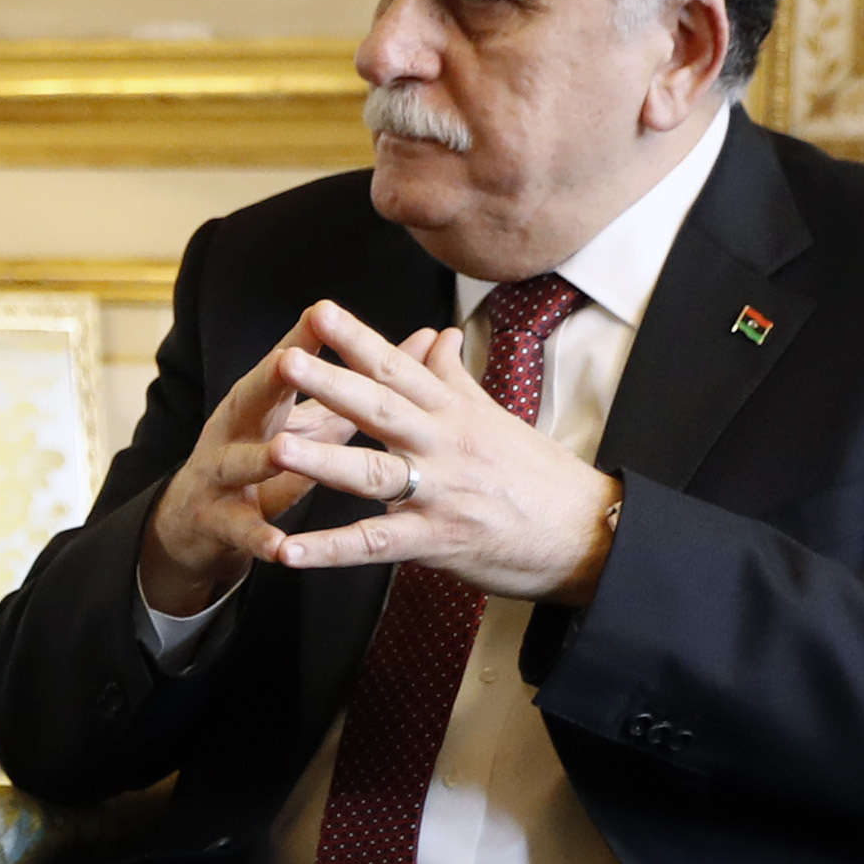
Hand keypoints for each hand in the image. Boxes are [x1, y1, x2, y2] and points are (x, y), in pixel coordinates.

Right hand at [135, 306, 359, 616]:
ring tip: (278, 452)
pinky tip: (279, 547)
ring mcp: (220, 476)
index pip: (284, 364)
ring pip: (240, 464)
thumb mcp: (313, 418)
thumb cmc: (263, 458)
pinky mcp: (217, 522)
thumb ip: (361, 383)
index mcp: (260, 400)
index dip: (302, 340)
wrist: (196, 521)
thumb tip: (425, 337)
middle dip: (271, 382)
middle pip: (255, 401)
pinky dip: (258, 538)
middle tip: (290, 361)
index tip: (323, 312)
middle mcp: (235, 430)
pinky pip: (242, 532)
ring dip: (258, 459)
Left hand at [243, 301, 620, 603]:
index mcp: (453, 411)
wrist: (587, 533)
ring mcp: (440, 494)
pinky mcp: (436, 541)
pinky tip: (287, 551)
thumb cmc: (536, 473)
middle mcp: (444, 445)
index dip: (357, 340)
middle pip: (380, 409)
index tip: (317, 312)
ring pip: (373, 474)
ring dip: (323, 462)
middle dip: (331, 384)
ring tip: (276, 447)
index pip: (399, 367)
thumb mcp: (495, 417)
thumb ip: (454, 377)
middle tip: (285, 360)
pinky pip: (375, 546)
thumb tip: (440, 334)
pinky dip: (330, 550)